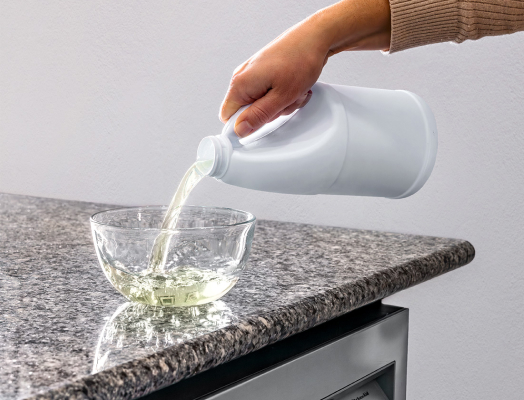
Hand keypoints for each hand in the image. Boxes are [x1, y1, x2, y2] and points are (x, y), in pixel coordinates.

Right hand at [219, 0, 391, 137]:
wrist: (315, 38)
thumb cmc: (300, 61)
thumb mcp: (281, 97)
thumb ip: (258, 116)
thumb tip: (239, 130)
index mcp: (240, 84)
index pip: (227, 118)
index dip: (243, 126)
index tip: (262, 124)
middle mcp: (243, 77)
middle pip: (248, 113)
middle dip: (268, 114)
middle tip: (285, 102)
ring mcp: (254, 74)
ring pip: (262, 104)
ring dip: (280, 104)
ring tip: (292, 92)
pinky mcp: (264, 72)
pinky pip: (270, 94)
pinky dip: (284, 95)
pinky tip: (294, 87)